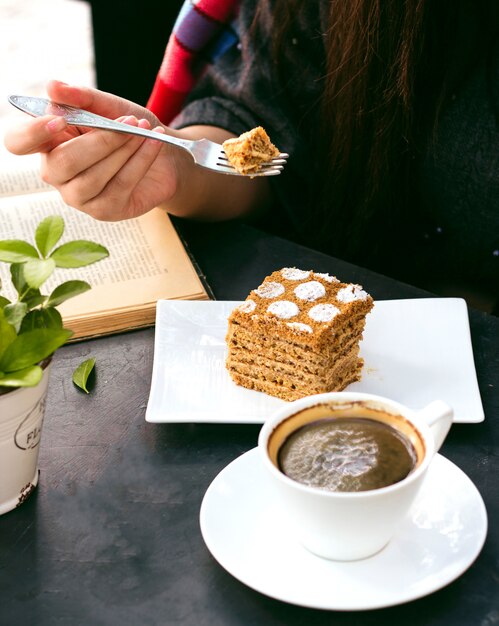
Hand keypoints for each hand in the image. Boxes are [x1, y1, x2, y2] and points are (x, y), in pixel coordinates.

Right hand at [3, 80, 183, 219]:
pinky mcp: (104, 211)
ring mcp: (79, 197)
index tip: (58, 120)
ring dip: (123, 150)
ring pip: (93, 177)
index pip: (19, 143)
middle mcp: (56, 174)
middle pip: (64, 162)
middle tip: (129, 122)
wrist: (164, 157)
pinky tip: (153, 143)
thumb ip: (83, 98)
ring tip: (144, 130)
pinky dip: (140, 161)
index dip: (32, 133)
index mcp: (47, 143)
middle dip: (101, 140)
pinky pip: (120, 185)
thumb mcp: (109, 107)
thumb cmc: (129, 129)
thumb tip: (52, 86)